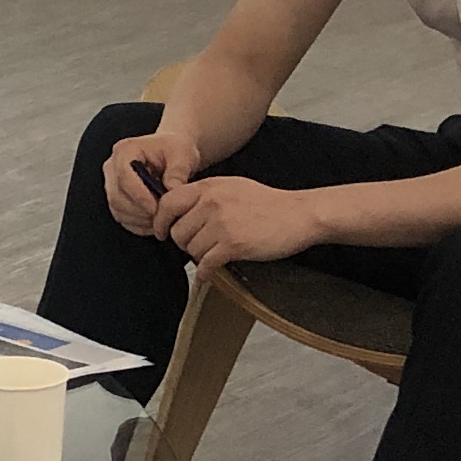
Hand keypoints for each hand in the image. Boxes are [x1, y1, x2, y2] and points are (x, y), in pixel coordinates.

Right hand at [107, 133, 196, 235]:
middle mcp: (113, 167)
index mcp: (125, 151)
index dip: (139, 196)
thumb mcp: (182, 155)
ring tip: (162, 219)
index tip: (158, 208)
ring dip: (140, 219)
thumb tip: (172, 190)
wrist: (172, 153)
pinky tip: (155, 223)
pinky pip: (122, 217)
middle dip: (141, 211)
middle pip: (117, 196)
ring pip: (118, 209)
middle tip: (163, 217)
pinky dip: (138, 224)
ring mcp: (112, 184)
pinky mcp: (117, 199)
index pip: (124, 176)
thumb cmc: (174, 150)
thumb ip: (178, 171)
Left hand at [154, 173, 325, 269]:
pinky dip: (206, 273)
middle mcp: (211, 203)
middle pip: (176, 231)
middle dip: (184, 243)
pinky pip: (206, 264)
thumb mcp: (231, 187)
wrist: (299, 215)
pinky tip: (211, 272)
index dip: (160, 221)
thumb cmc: (268, 203)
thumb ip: (205, 195)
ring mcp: (221, 223)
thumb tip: (179, 209)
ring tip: (213, 254)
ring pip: (191, 249)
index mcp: (208, 187)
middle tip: (198, 246)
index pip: (167, 202)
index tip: (162, 231)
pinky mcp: (233, 244)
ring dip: (199, 257)